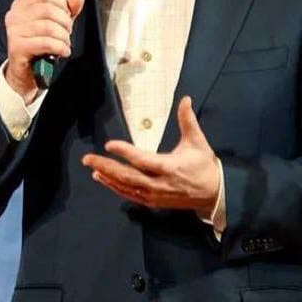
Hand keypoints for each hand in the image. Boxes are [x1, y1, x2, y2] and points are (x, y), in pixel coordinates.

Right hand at [4, 0, 84, 103]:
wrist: (26, 72)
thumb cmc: (39, 46)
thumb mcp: (55, 24)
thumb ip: (67, 10)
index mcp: (21, 5)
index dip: (61, 2)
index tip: (66, 14)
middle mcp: (14, 16)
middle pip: (48, 9)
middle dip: (65, 22)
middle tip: (67, 33)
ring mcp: (14, 31)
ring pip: (49, 27)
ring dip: (63, 37)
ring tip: (64, 43)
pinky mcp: (17, 47)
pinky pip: (46, 42)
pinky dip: (60, 47)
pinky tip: (62, 51)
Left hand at [82, 96, 219, 218]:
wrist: (214, 194)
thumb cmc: (204, 165)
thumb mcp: (198, 141)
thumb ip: (188, 120)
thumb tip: (185, 99)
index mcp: (169, 167)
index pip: (142, 160)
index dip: (125, 152)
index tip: (110, 144)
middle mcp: (159, 184)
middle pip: (128, 176)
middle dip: (106, 167)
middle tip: (87, 159)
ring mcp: (155, 195)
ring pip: (126, 187)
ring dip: (108, 177)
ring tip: (92, 168)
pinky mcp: (153, 202)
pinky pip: (130, 195)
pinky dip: (115, 187)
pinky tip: (103, 179)